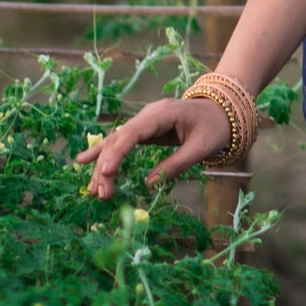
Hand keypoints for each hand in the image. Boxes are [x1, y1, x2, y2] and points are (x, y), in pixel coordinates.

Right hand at [73, 96, 230, 201]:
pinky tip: (82, 161)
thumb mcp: (201, 148)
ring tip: (91, 189)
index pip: (131, 133)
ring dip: (102, 165)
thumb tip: (148, 184)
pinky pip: (121, 142)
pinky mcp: (144, 129)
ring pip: (116, 142)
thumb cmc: (214, 128)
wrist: (222, 111)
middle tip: (100, 194)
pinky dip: (104, 153)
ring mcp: (144, 121)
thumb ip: (176, 164)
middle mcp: (147, 115)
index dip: (116, 154)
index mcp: (161, 114)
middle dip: (106, 167)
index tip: (105, 173)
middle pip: (118, 140)